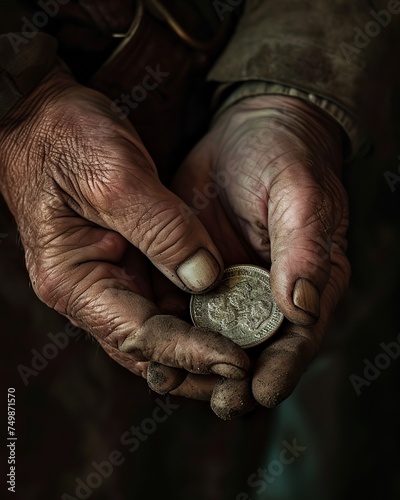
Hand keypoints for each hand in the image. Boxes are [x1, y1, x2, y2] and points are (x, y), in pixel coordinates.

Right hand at [0, 66, 249, 395]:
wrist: (47, 115)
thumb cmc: (66, 138)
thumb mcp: (116, 177)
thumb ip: (162, 230)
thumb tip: (204, 279)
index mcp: (75, 279)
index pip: (139, 334)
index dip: (190, 351)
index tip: (236, 360)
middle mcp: (91, 289)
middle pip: (149, 347)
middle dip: (196, 366)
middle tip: (246, 379)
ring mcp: (109, 277)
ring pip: (159, 329)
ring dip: (199, 348)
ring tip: (245, 363)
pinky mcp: (128, 261)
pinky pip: (163, 300)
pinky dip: (193, 317)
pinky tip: (227, 321)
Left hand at [171, 95, 350, 415]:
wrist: (248, 134)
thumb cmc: (286, 158)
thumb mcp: (301, 194)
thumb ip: (305, 249)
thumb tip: (302, 306)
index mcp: (307, 284)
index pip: (299, 339)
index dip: (281, 368)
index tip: (258, 391)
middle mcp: (269, 297)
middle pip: (254, 353)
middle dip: (232, 379)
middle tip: (212, 397)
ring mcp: (230, 291)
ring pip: (213, 341)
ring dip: (195, 364)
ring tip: (170, 379)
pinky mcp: (195, 277)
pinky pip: (181, 314)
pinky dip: (168, 334)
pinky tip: (149, 346)